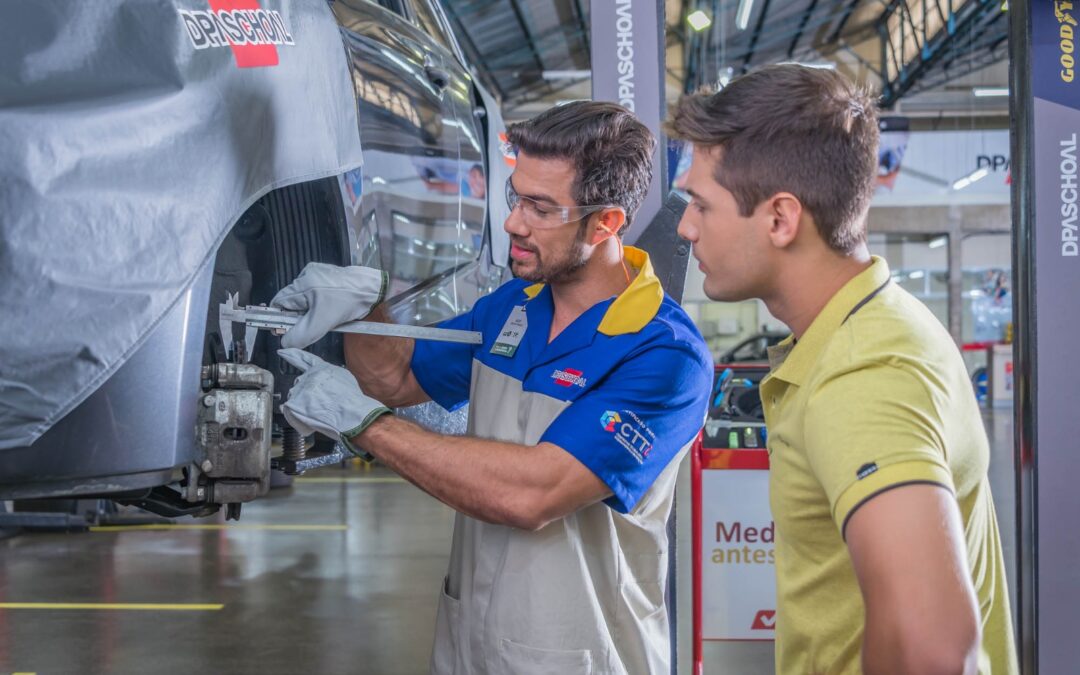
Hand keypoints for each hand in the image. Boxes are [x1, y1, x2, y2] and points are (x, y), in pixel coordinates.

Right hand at [271, 263, 386, 348]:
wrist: (372, 289)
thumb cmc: (349, 301)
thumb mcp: (322, 322)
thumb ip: (301, 334)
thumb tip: (285, 342)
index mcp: (302, 284)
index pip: (279, 303)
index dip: (282, 318)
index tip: (287, 329)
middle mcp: (306, 275)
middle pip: (292, 301)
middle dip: (299, 315)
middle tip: (313, 323)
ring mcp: (317, 273)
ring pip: (305, 298)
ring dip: (310, 310)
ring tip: (325, 315)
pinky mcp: (328, 275)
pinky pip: (316, 293)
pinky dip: (320, 303)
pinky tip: (331, 307)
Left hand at [278, 348, 391, 456]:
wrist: (350, 412)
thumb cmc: (351, 400)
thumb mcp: (344, 378)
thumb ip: (328, 375)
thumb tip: (323, 381)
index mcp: (321, 368)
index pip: (304, 359)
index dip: (292, 354)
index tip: (283, 352)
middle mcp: (309, 376)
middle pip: (299, 383)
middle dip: (304, 392)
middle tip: (315, 402)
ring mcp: (300, 388)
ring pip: (294, 397)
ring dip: (302, 404)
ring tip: (318, 412)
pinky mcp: (294, 402)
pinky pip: (290, 410)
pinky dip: (297, 416)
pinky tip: (311, 418)